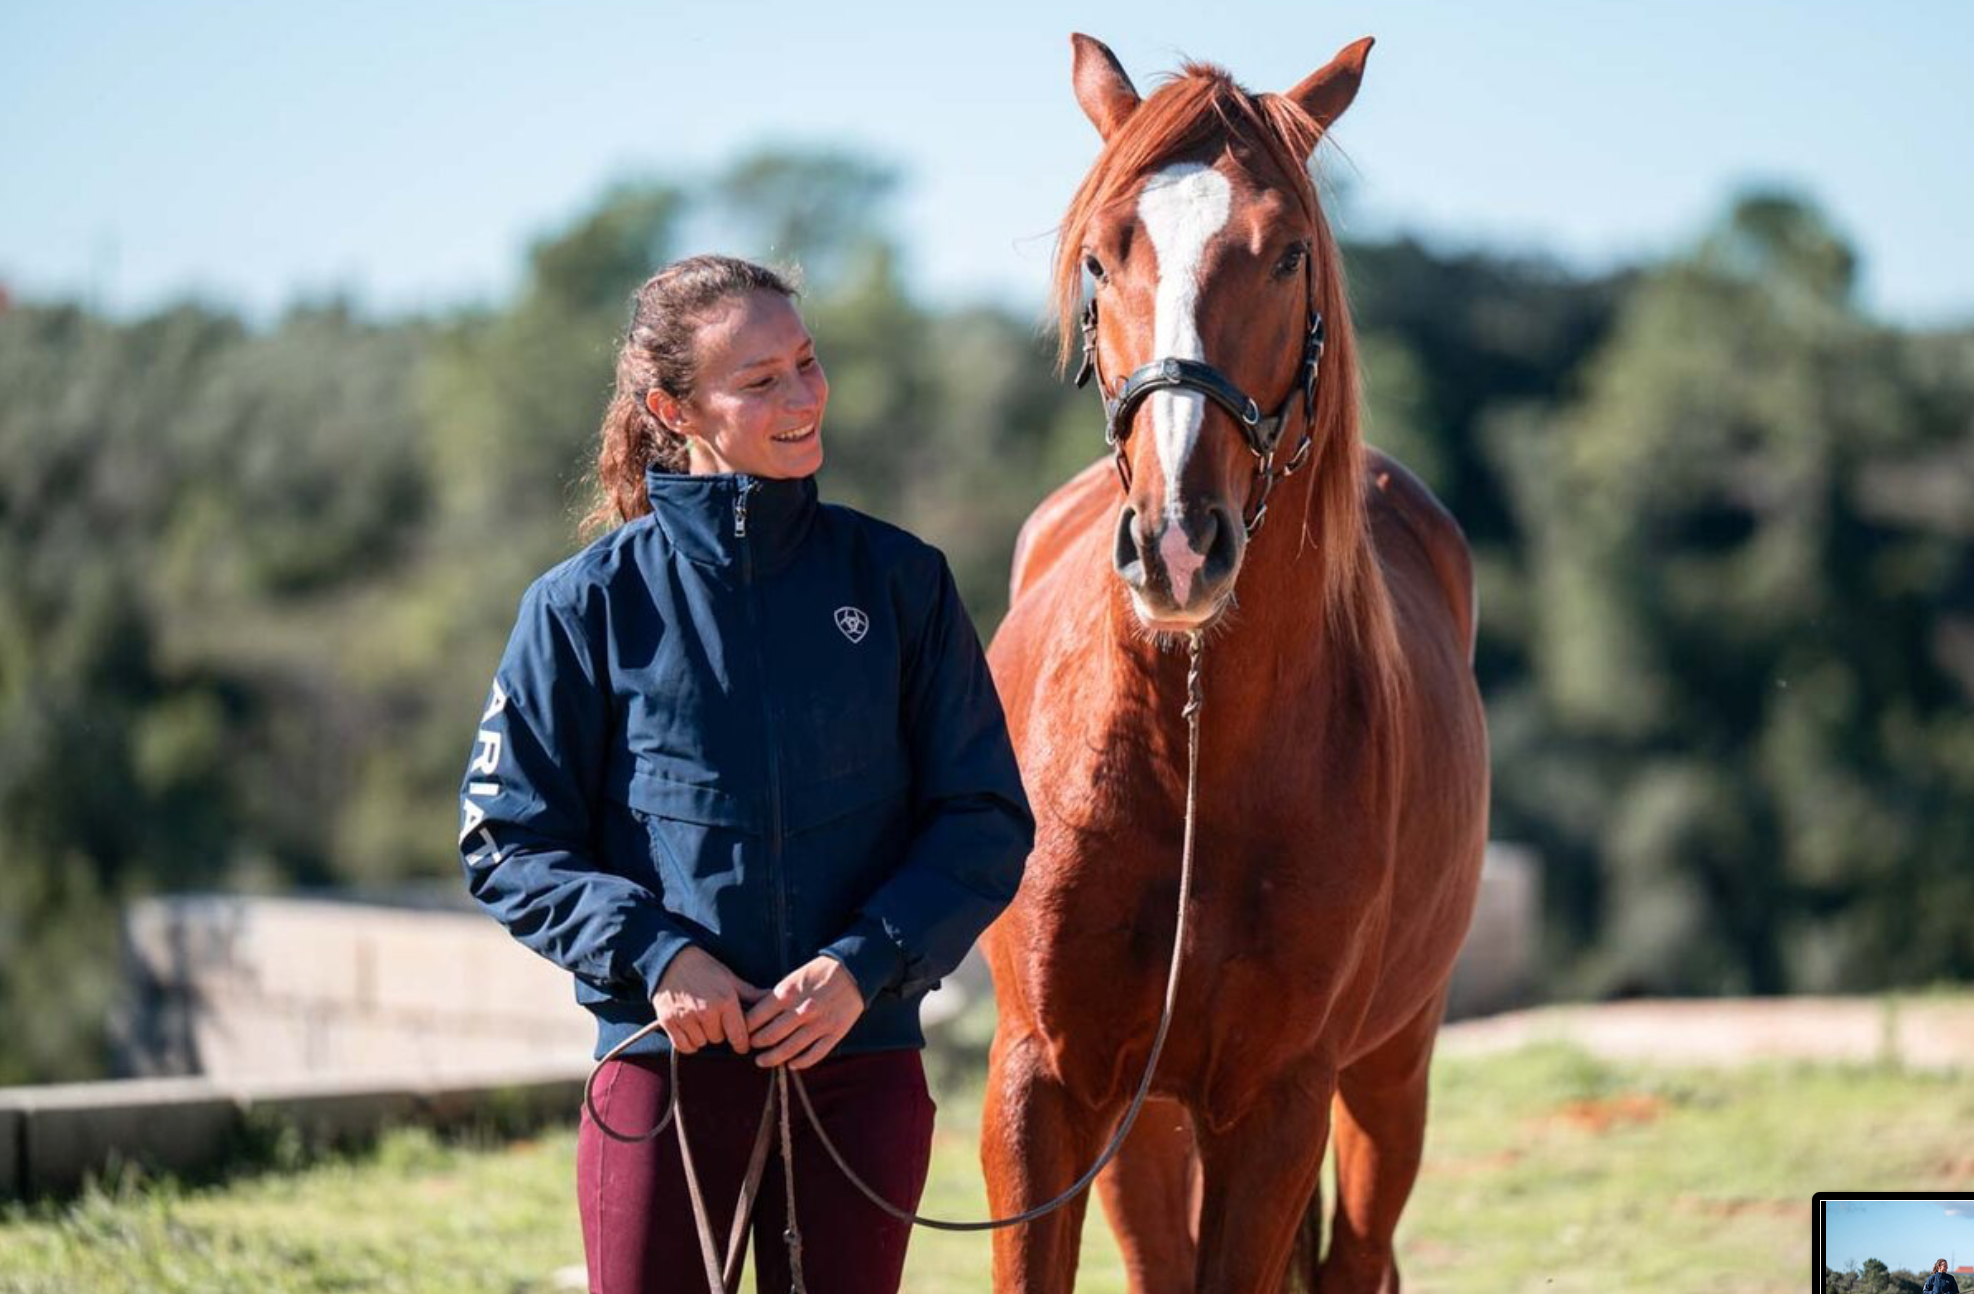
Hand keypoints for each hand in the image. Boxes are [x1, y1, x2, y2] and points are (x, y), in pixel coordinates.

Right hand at [653, 946, 764, 1053]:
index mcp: (725, 1000)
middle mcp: (706, 1012)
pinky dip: (688, 1042)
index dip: (742, 1043)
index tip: (742, 1044)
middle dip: (720, 1032)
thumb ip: (750, 994)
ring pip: (702, 1043)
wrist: (671, 961)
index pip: (739, 1035)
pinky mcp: (669, 1022)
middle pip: (719, 1039)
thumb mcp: (729, 978)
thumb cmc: (703, 968)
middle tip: (715, 1019)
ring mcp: (686, 1018)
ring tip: (701, 1020)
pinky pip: (684, 1046)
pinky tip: (690, 1029)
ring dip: (703, 1036)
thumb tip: (773, 998)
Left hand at [743, 955, 866, 1069]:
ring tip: (763, 1061)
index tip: (743, 1032)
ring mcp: (819, 1024)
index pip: (757, 1017)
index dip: (746, 1028)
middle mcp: (802, 1010)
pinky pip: (814, 1055)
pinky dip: (800, 1063)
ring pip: (789, 1050)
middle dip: (756, 1044)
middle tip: (751, 1047)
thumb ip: (777, 996)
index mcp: (788, 993)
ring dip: (772, 1058)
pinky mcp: (835, 1033)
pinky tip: (791, 1063)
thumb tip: (756, 1014)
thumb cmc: (820, 973)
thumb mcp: (794, 977)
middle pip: (770, 1036)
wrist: (854, 971)